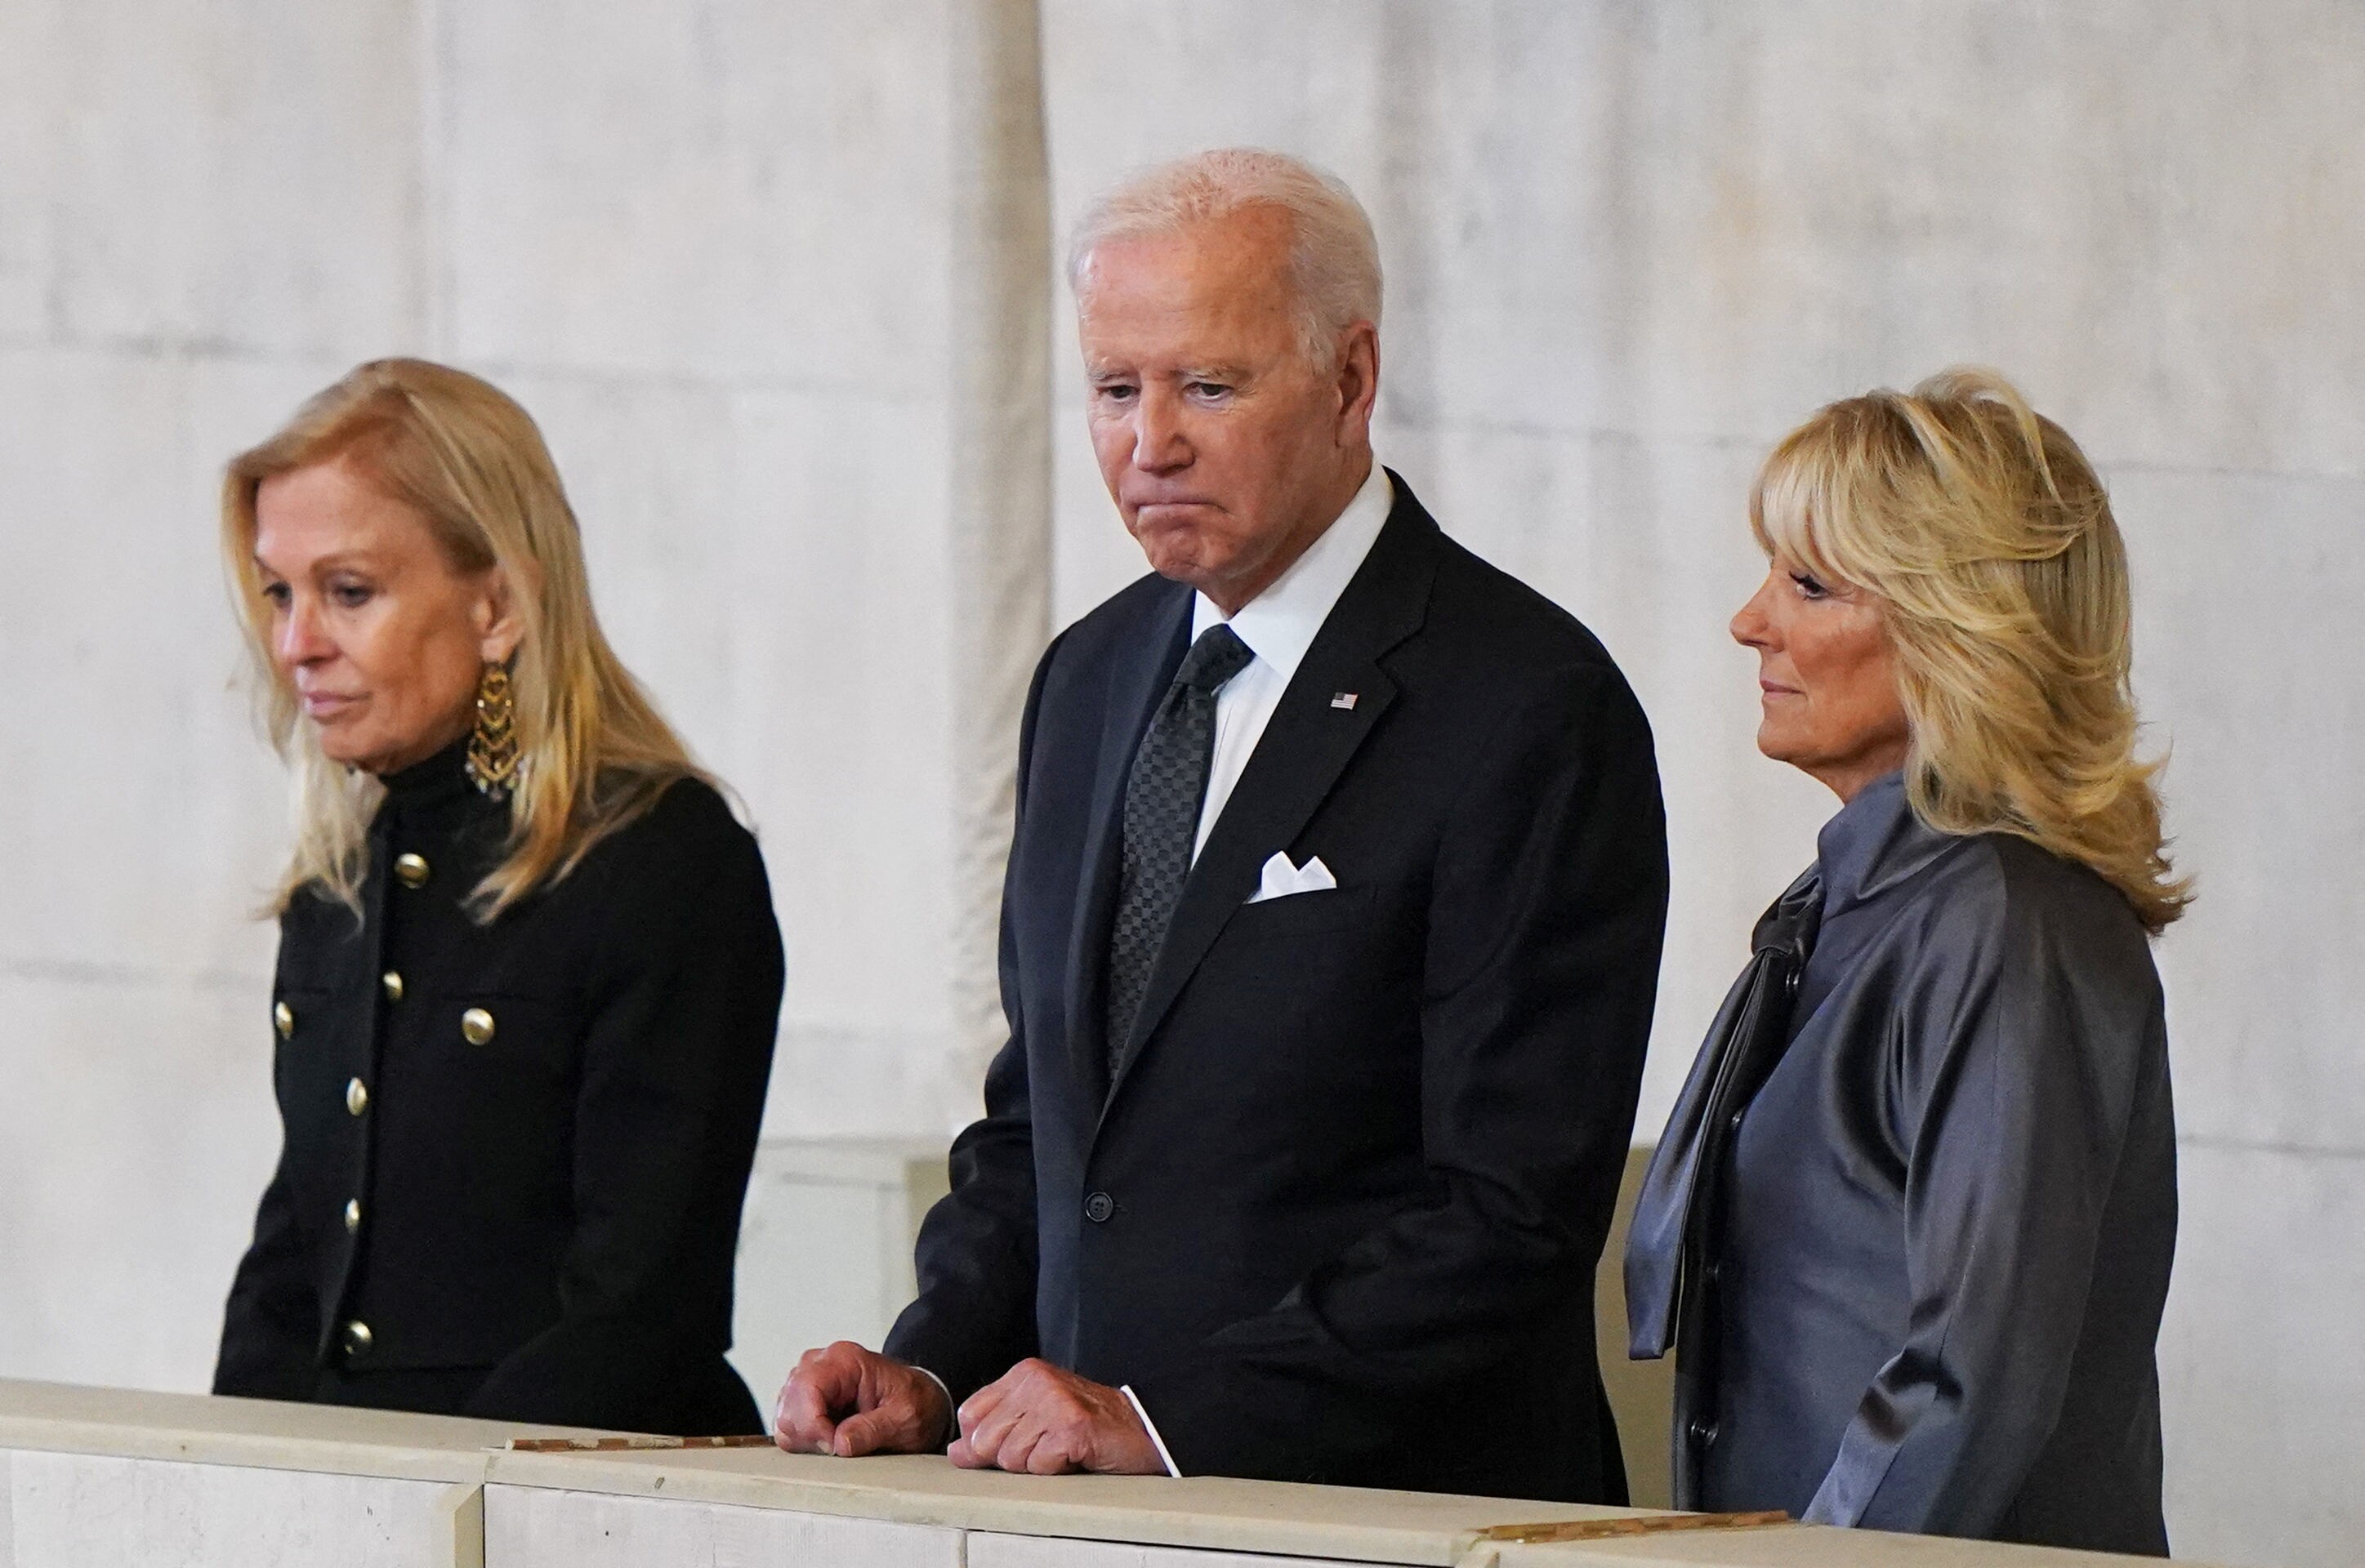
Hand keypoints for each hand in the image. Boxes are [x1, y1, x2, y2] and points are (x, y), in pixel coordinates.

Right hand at [772, 1341, 951, 1456]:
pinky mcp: (807, 1402)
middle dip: (809, 1436)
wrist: (922, 1400)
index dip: (813, 1423)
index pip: (806, 1388)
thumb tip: (840, 1444)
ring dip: (807, 1441)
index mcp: (846, 1360)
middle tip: (838, 1449)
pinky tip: (830, 1442)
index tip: (834, 1447)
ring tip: (838, 1445)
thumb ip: (873, 1429)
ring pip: (785, 1419)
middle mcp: (821, 1365)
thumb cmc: (916, 1402)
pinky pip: (790, 1427)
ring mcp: (811, 1383)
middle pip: (789, 1406)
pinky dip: (806, 1442)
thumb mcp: (906, 1418)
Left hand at [946, 1358, 1164, 1474]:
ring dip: (1036, 1465)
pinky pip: (1038, 1466)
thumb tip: (955, 1452)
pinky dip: (1055, 1470)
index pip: (970, 1414)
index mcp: (1023, 1373)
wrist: (1140, 1430)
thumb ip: (994, 1429)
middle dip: (1011, 1457)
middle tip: (1044, 1448)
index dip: (984, 1441)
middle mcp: (1035, 1380)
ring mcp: (1053, 1401)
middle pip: (985, 1441)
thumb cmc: (1087, 1427)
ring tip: (1061, 1450)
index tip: (1018, 1442)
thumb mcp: (1035, 1419)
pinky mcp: (1071, 1426)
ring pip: (1010, 1457)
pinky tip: (1074, 1455)